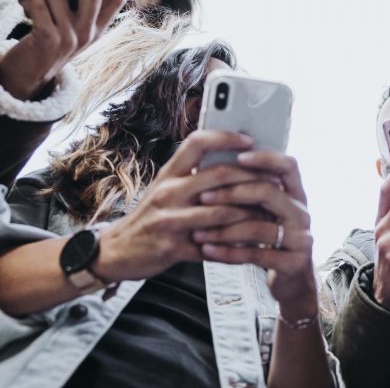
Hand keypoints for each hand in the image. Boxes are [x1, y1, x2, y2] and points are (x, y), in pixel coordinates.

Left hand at [0, 0, 123, 99]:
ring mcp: (71, 38)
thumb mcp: (73, 26)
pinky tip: (26, 12)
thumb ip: (83, 4)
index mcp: (99, 28)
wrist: (26, 74)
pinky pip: (39, 4)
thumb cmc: (48, 40)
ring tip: (38, 3)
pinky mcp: (49, 40)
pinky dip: (29, 3)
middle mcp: (89, 34)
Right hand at [94, 131, 265, 281]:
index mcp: (168, 173)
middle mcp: (168, 192)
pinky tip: (252, 246)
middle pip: (217, 175)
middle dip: (251, 177)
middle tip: (274, 181)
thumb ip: (191, 175)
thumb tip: (231, 161)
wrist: (115, 251)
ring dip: (250, 213)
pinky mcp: (174, 249)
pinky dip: (236, 247)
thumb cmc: (148, 217)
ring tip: (270, 213)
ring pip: (220, 212)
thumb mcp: (164, 189)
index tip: (249, 139)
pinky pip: (213, 247)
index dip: (225, 137)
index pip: (197, 142)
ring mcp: (170, 221)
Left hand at [193, 152, 320, 318]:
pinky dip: (228, 252)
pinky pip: (256, 254)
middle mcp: (302, 213)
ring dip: (224, 229)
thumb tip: (215, 166)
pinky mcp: (293, 263)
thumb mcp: (268, 214)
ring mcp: (301, 239)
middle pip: (270, 192)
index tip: (238, 157)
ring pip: (259, 227)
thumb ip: (253, 193)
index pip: (288, 166)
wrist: (293, 281)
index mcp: (297, 195)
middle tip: (203, 196)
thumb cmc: (272, 241)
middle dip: (233, 193)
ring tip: (197, 231)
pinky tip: (207, 250)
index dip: (265, 158)